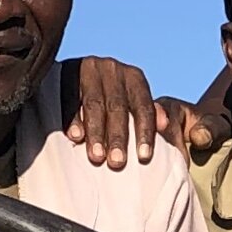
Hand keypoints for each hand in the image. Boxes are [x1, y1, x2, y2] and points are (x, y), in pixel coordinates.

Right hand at [59, 58, 211, 168]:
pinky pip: (70, 97)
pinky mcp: (67, 71)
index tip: (144, 157)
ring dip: (96, 132)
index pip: (143, 106)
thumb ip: (146, 113)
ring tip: (97, 157)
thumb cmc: (110, 99)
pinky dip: (73, 118)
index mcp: (134, 78)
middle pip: (118, 107)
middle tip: (117, 163)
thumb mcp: (131, 101)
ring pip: (94, 103)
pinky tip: (76, 137)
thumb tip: (165, 125)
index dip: (145, 132)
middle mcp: (113, 69)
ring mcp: (90, 69)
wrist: (77, 74)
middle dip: (118, 136)